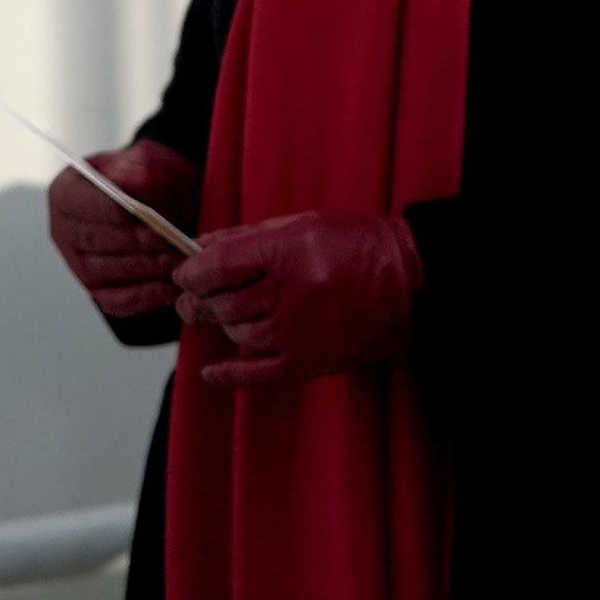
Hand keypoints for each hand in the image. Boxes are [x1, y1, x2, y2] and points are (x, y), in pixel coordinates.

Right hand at [47, 140, 199, 317]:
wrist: (168, 199)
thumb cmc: (154, 179)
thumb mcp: (150, 161)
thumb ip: (141, 171)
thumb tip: (134, 186)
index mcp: (67, 192)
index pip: (78, 203)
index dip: (108, 210)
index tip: (139, 213)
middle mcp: (65, 231)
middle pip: (94, 242)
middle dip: (136, 244)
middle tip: (172, 242)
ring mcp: (78, 263)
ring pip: (105, 273)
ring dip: (145, 270)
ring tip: (180, 261)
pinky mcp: (99, 289)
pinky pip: (116, 300)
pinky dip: (144, 297)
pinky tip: (173, 287)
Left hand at [174, 211, 422, 389]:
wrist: (413, 280)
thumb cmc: (358, 245)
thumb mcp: (303, 225)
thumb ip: (247, 237)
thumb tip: (198, 247)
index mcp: (287, 252)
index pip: (214, 266)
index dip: (190, 270)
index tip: (186, 272)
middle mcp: (288, 292)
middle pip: (219, 302)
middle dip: (199, 299)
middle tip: (195, 297)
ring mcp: (297, 330)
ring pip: (235, 331)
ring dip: (226, 322)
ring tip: (235, 312)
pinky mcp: (308, 360)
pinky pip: (255, 374)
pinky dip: (228, 374)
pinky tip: (212, 371)